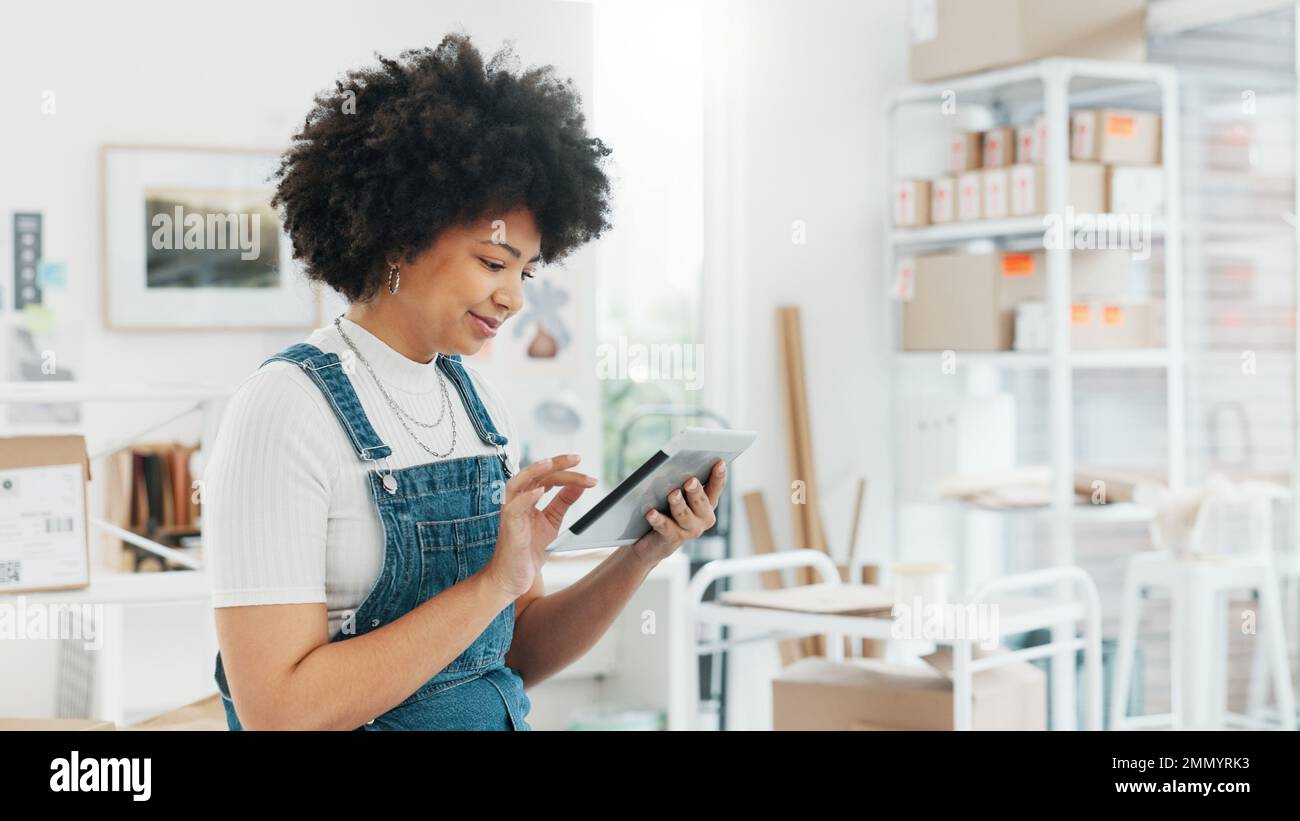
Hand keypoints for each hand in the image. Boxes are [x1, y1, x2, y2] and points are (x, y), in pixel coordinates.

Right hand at [485, 454, 596, 599]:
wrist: (511, 578)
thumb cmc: (527, 551)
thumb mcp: (551, 522)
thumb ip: (563, 501)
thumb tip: (579, 484)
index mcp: (527, 499)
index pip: (546, 476)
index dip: (564, 469)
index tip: (583, 467)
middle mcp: (517, 502)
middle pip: (535, 474)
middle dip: (557, 464)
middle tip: (578, 459)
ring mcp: (510, 513)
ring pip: (518, 483)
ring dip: (535, 471)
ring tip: (551, 463)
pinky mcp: (509, 528)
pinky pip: (514, 508)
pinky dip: (527, 498)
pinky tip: (540, 492)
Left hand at [632, 459, 726, 564]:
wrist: (654, 542)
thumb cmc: (669, 510)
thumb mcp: (679, 494)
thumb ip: (681, 482)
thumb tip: (675, 467)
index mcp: (708, 503)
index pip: (716, 488)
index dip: (719, 476)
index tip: (720, 462)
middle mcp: (703, 518)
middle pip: (701, 503)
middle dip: (696, 491)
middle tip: (691, 481)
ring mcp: (689, 530)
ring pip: (684, 515)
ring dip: (678, 504)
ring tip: (673, 494)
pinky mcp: (672, 539)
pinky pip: (665, 527)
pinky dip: (658, 519)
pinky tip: (651, 512)